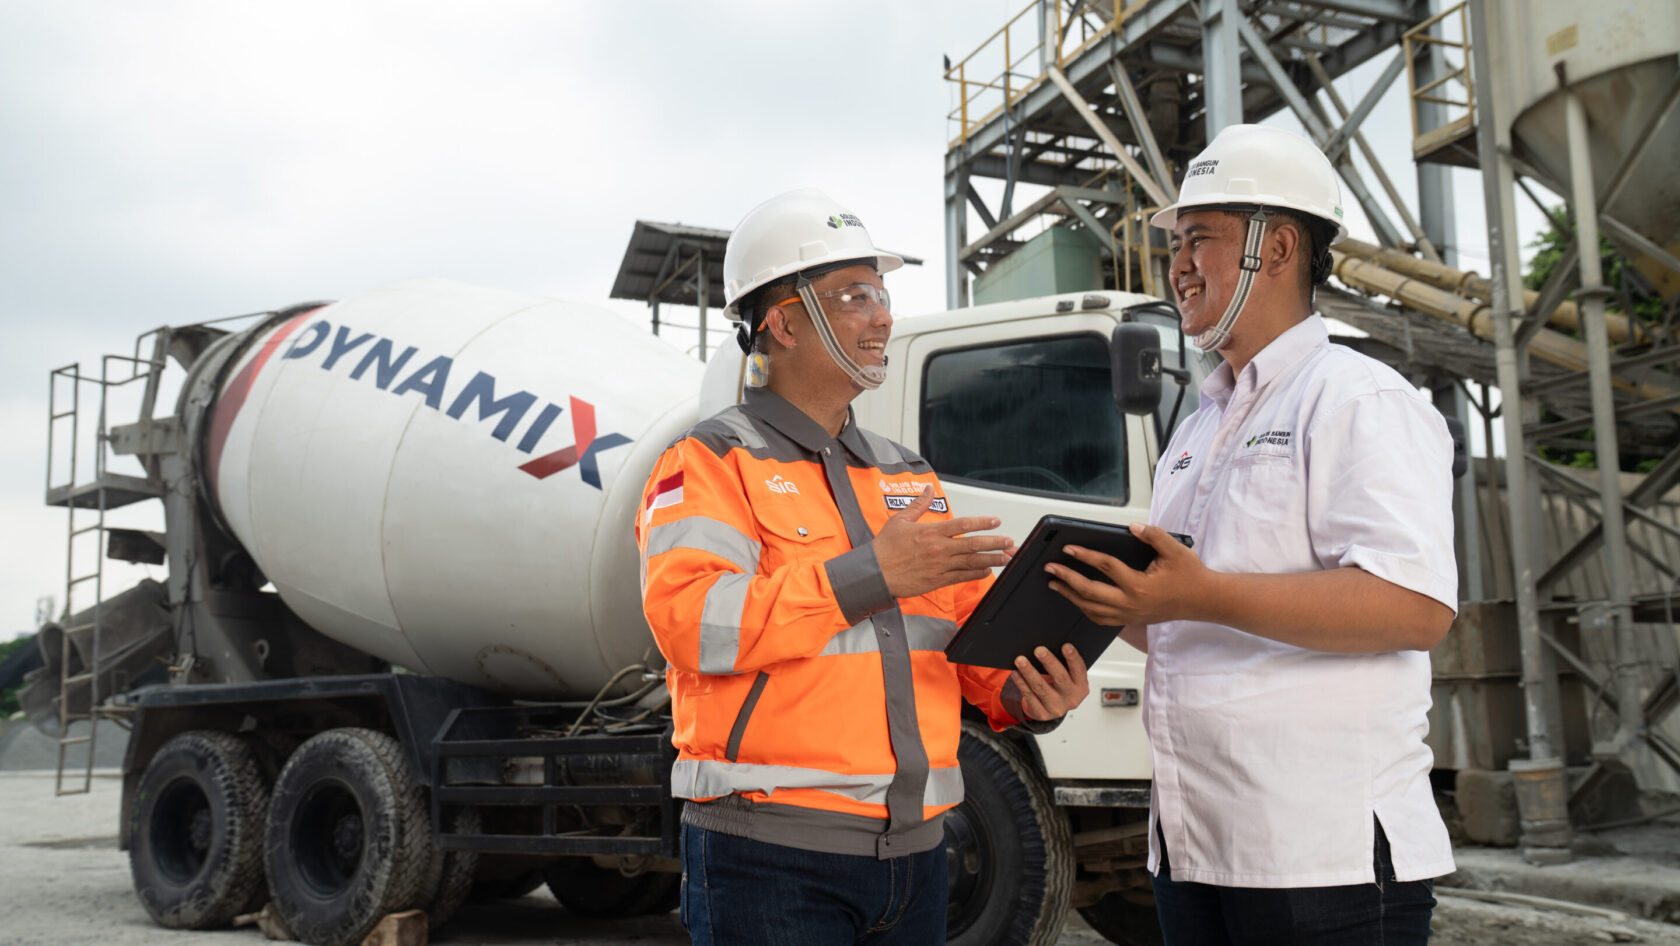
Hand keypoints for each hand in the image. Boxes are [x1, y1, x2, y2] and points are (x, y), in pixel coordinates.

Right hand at [873, 487, 1012, 597]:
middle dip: (994, 543)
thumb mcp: (900, 520)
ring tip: (1007, 557)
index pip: (963, 525)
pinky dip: (976, 574)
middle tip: (1009, 541)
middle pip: (973, 545)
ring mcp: (940, 566)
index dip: (982, 522)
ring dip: (992, 559)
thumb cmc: (885, 548)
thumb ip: (918, 504)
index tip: (995, 521)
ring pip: (972, 562)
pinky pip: (962, 577)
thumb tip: (928, 489)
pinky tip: (987, 571)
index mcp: (931, 532)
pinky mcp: (937, 581)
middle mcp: (939, 549)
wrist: (875, 573)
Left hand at [1012, 644, 1088, 720]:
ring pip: (1041, 687)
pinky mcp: (1041, 713)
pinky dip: (1021, 683)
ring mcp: (1056, 707)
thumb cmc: (1059, 686)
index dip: (1073, 658)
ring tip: (1021, 660)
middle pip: (1060, 678)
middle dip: (1049, 662)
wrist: (1051, 707)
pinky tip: (1016, 673)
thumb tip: (1048, 648)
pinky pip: (1029, 696)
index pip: (1079, 670)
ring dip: (1029, 672)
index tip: (1066, 646)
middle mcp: (1071, 698)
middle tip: (1039, 650)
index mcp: (1080, 686)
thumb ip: (1064, 665)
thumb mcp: (1068, 677)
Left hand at [1046, 522, 1208, 626]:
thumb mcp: (1176, 549)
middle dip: (1066, 579)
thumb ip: (1153, 535)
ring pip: (1092, 609)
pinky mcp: (1131, 620)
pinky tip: (1076, 599)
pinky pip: (1101, 618)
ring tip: (1055, 584)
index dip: (1085, 556)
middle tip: (1050, 569)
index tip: (1068, 548)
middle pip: (1090, 592)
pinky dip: (1085, 609)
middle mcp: (1131, 603)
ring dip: (1071, 596)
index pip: (1105, 567)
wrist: (1204, 601)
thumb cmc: (1190, 575)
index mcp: (1140, 586)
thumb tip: (1132, 527)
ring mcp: (1130, 615)